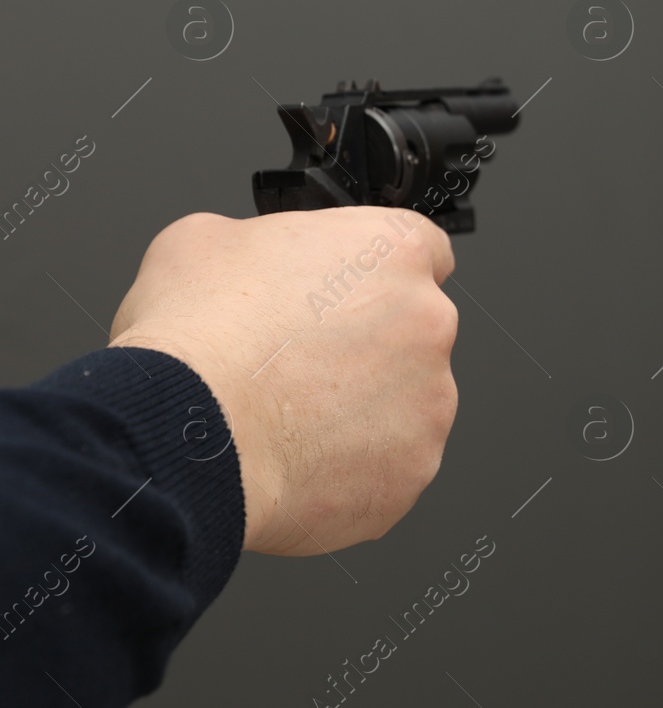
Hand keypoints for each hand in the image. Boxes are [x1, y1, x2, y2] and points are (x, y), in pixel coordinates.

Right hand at [108, 208, 458, 555]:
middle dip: (370, 346)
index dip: (380, 275)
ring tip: (296, 417)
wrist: (188, 435)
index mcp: (390, 250)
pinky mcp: (415, 463)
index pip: (422, 249)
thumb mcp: (205, 243)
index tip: (356, 295)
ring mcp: (430, 397)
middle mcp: (428, 318)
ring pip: (407, 400)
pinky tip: (304, 457)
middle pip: (415, 329)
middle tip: (306, 364)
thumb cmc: (197, 338)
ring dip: (367, 407)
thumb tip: (253, 262)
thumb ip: (261, 243)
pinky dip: (358, 464)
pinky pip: (394, 461)